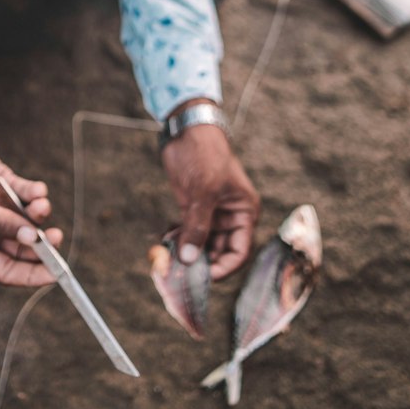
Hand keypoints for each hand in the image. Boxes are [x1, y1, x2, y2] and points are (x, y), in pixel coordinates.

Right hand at [0, 110, 62, 286]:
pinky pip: (26, 193)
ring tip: (40, 206)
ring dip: (39, 214)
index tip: (54, 273)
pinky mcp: (3, 182)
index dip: (30, 274)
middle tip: (56, 237)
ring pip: (28, 219)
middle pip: (22, 246)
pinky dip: (36, 193)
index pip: (5, 269)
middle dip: (41, 244)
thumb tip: (31, 238)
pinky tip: (37, 191)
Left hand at [161, 125, 259, 280]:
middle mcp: (230, 217)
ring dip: (186, 253)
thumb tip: (189, 258)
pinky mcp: (192, 209)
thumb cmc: (204, 155)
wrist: (187, 131)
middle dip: (201, 263)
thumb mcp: (203, 192)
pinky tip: (166, 241)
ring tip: (169, 258)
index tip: (202, 277)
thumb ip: (197, 226)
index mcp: (244, 213)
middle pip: (219, 252)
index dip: (223, 268)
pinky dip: (177, 240)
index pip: (239, 252)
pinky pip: (187, 233)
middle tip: (179, 273)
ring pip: (201, 245)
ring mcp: (210, 214)